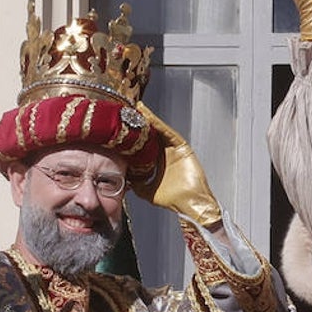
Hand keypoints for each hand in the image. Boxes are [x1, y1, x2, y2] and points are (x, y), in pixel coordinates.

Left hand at [133, 103, 222, 227]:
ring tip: (137, 108)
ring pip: (160, 131)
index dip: (134, 135)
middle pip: (152, 134)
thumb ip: (136, 184)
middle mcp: (167, 153)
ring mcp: (175, 150)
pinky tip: (148, 116)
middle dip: (141, 123)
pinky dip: (159, 124)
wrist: (189, 203)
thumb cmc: (174, 200)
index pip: (145, 144)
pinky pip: (169, 133)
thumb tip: (123, 180)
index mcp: (159, 162)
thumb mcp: (147, 191)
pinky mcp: (183, 148)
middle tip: (128, 111)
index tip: (122, 126)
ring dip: (149, 119)